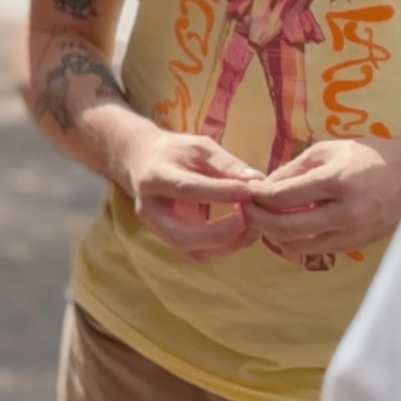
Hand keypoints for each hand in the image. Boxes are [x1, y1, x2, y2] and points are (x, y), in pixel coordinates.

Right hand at [113, 126, 263, 262]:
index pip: (187, 189)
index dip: (220, 193)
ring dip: (227, 244)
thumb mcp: (198, 146)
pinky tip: (242, 233)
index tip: (250, 191)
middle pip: (183, 234)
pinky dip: (224, 247)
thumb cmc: (175, 152)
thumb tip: (256, 180)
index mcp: (154, 178)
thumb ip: (225, 163)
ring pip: (191, 250)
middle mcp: (150, 210)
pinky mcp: (170, 241)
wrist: (143, 164)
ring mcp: (158, 230)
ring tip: (253, 227)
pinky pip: (198, 254)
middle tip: (251, 219)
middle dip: (221, 232)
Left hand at [242, 134, 400, 255]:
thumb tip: (264, 186)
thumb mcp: (328, 150)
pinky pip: (316, 250)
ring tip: (261, 222)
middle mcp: (345, 212)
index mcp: (336, 181)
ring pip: (299, 245)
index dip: (258, 196)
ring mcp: (352, 233)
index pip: (284, 196)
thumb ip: (293, 169)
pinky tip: (284, 231)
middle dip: (259, 221)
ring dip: (273, 235)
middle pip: (287, 227)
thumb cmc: (368, 155)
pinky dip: (295, 243)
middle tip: (245, 211)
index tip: (245, 192)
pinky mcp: (356, 245)